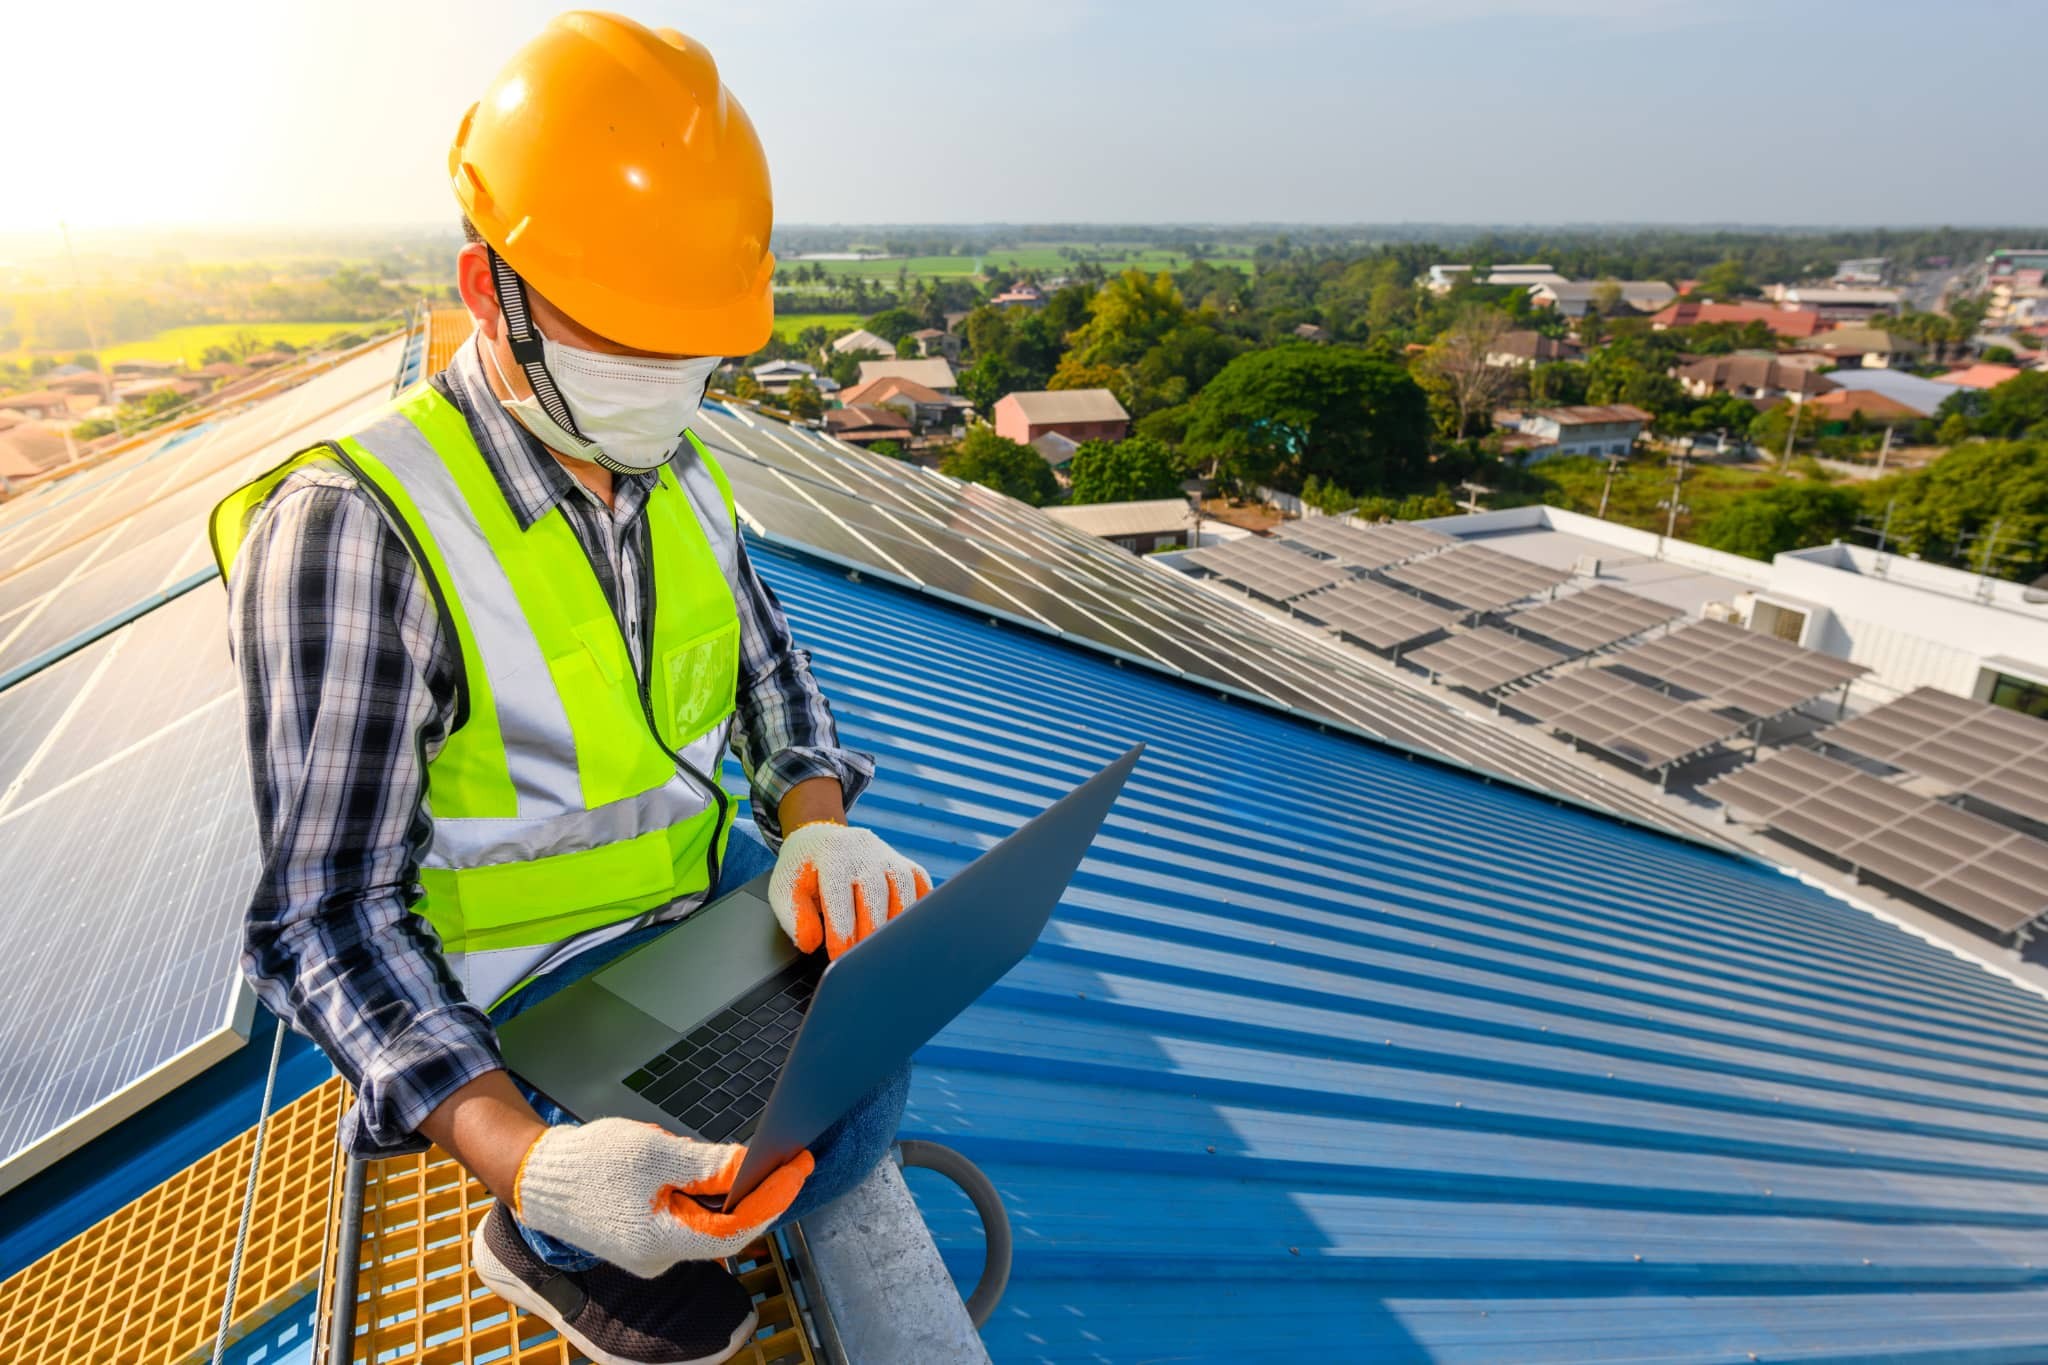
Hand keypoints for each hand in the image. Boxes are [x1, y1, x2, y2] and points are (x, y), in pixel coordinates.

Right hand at [513, 1117, 812, 1276]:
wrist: (537, 1177)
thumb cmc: (590, 1162)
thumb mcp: (653, 1151)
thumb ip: (704, 1164)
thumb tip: (749, 1165)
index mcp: (659, 1240)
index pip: (736, 1226)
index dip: (773, 1196)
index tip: (799, 1167)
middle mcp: (659, 1257)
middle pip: (727, 1230)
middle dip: (761, 1195)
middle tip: (791, 1161)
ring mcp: (653, 1253)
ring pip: (710, 1226)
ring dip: (734, 1196)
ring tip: (757, 1162)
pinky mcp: (647, 1241)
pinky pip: (690, 1223)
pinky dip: (709, 1200)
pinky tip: (717, 1174)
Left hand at [769, 822, 931, 958]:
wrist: (820, 838)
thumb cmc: (803, 870)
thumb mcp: (784, 889)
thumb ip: (793, 917)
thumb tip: (812, 944)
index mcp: (831, 856)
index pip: (839, 895)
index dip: (842, 929)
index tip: (840, 957)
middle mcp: (863, 852)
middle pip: (875, 893)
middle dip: (871, 930)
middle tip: (864, 961)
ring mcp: (888, 856)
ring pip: (904, 888)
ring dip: (898, 923)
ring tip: (887, 951)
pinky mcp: (905, 864)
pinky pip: (922, 884)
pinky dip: (922, 908)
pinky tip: (912, 932)